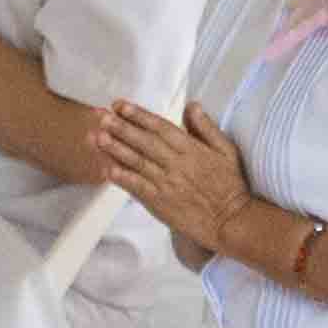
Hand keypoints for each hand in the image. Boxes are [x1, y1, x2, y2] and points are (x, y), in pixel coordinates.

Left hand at [88, 99, 260, 249]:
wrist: (231, 222)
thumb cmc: (230, 186)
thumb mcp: (227, 151)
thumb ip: (207, 128)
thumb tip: (191, 106)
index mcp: (192, 149)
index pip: (160, 127)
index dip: (139, 115)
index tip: (120, 105)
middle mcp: (177, 164)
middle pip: (144, 142)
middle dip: (121, 127)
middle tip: (101, 115)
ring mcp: (167, 184)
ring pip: (137, 162)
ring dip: (115, 149)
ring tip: (97, 136)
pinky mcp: (160, 203)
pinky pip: (138, 188)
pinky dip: (122, 178)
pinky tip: (107, 169)